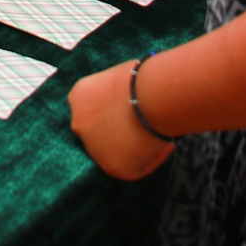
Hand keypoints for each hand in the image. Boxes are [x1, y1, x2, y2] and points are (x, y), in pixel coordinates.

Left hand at [67, 58, 176, 180]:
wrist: (152, 95)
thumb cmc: (144, 78)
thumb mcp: (121, 77)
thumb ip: (118, 92)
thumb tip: (133, 100)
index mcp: (79, 96)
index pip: (91, 110)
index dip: (112, 112)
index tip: (132, 112)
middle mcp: (79, 123)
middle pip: (98, 133)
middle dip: (118, 132)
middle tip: (143, 128)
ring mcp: (92, 147)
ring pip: (116, 153)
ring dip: (135, 149)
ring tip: (160, 137)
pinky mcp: (112, 167)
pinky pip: (134, 168)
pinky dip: (151, 159)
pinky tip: (166, 146)